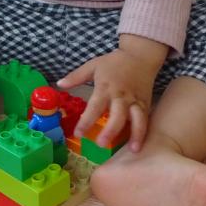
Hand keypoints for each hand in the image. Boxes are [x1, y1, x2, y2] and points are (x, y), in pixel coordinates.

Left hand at [57, 36, 167, 152]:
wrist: (140, 55)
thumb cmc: (114, 62)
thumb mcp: (93, 65)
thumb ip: (76, 76)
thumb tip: (59, 84)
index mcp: (106, 87)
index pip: (95, 106)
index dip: (86, 121)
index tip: (78, 134)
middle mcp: (121, 96)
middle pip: (118, 115)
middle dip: (111, 130)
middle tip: (101, 144)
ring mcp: (135, 100)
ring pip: (138, 118)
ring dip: (136, 134)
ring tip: (133, 150)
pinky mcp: (146, 103)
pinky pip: (145, 118)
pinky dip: (144, 131)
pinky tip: (140, 144)